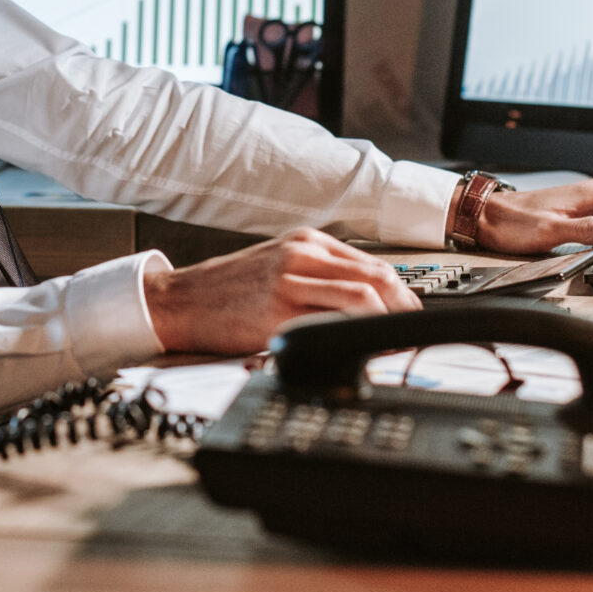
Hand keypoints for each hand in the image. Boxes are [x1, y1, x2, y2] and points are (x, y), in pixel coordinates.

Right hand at [143, 228, 419, 354]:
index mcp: (305, 242)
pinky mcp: (277, 311)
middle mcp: (301, 255)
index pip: (372, 262)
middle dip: (405, 306)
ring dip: (389, 320)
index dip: (402, 291)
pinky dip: (357, 335)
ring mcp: (290, 281)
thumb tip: (364, 303)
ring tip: (395, 342)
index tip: (411, 312)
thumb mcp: (276, 267)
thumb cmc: (226, 290)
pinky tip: (363, 349)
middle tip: (413, 330)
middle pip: (376, 275)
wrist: (179, 300)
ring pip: (362, 294)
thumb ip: (317, 276)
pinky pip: (330, 320)